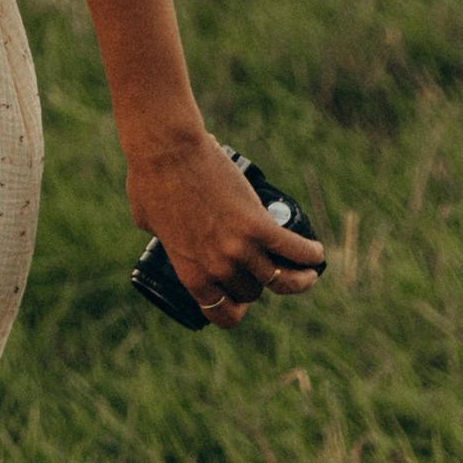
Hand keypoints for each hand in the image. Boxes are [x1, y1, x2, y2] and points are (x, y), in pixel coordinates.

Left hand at [125, 130, 325, 329]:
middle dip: (258, 283)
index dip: (234, 309)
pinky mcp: (258, 224)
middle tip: (263, 268)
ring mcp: (240, 247)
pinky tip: (316, 254)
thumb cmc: (150, 178)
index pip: (221, 312)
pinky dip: (310, 255)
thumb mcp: (146, 220)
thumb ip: (161, 235)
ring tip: (307, 272)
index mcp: (190, 272)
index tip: (240, 298)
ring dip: (299, 279)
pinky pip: (295, 250)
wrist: (166, 150)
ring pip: (280, 279)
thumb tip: (166, 231)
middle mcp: (218, 267)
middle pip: (252, 291)